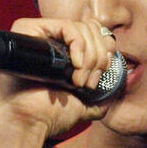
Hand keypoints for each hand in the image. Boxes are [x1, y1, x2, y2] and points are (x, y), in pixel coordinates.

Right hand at [0, 18, 117, 139]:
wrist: (29, 122)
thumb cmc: (49, 116)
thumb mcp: (82, 106)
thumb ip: (99, 99)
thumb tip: (117, 90)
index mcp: (63, 52)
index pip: (93, 32)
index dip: (105, 48)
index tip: (103, 70)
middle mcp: (51, 39)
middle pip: (91, 28)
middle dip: (98, 56)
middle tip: (89, 82)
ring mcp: (39, 33)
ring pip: (82, 27)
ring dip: (89, 56)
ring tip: (79, 81)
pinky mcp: (29, 29)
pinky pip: (67, 25)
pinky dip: (79, 44)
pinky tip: (76, 65)